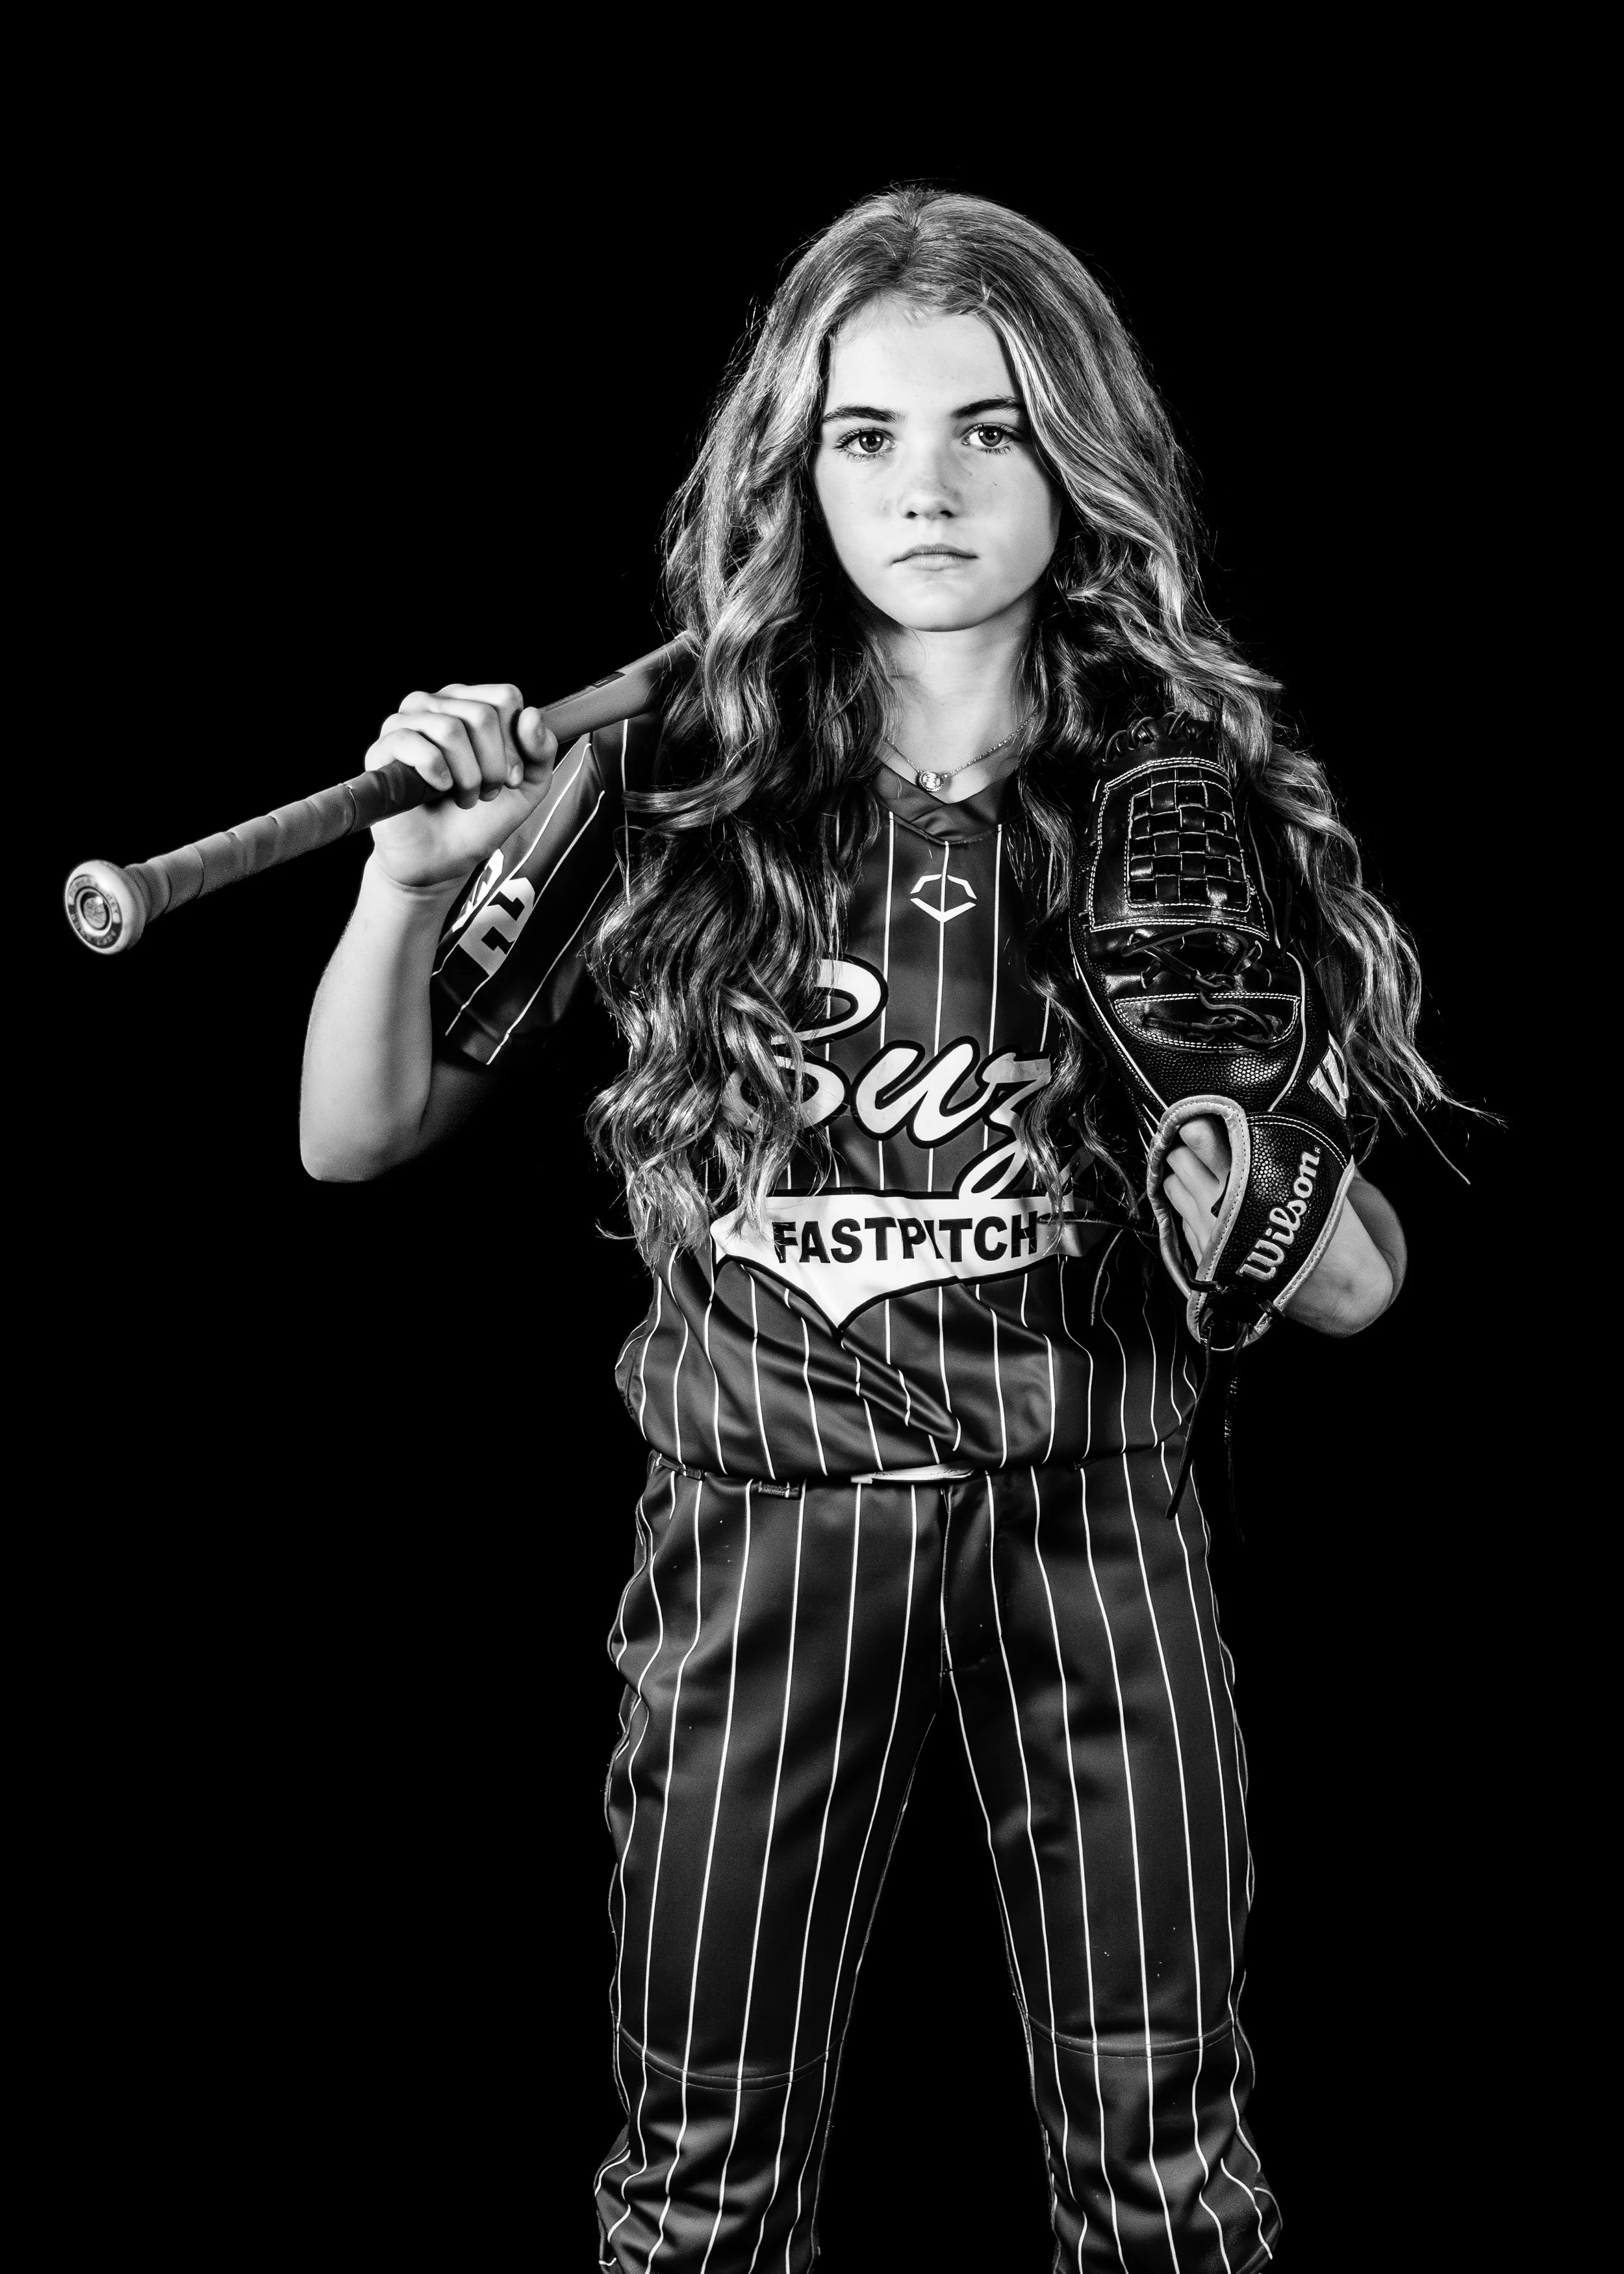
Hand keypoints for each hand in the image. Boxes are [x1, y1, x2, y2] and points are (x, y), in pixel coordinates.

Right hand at [364, 682, 558, 890]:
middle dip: (493, 765)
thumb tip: (531, 714)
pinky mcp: (383, 749)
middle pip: (481, 714)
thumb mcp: (527, 786)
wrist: (444, 858)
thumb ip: (541, 749)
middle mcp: (435, 705)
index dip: (516, 743)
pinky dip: (436, 771)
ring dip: (468, 774)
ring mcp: (405, 724)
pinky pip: (413, 742)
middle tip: (486, 791)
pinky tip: (440, 788)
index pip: (504, 697)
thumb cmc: (480, 819)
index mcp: (469, 704)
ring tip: (464, 795)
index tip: (511, 777)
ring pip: (450, 728)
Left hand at [1163, 1115, 1398, 1336]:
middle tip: (1205, 1141)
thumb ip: (1300, 1147)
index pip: (1206, 1140)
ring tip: (1204, 1170)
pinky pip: (1178, 1217)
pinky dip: (1187, 1204)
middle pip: (1180, 1158)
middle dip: (1190, 1147)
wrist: (1342, 1293)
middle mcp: (1225, 1206)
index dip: (1202, 1123)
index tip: (1207, 1113)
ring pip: (1172, 1184)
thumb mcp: (1329, 1179)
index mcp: (1257, 1181)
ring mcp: (1211, 1233)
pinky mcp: (1205, 1256)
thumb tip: (1287, 1114)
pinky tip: (1206, 1202)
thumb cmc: (1342, 1234)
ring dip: (1184, 1174)